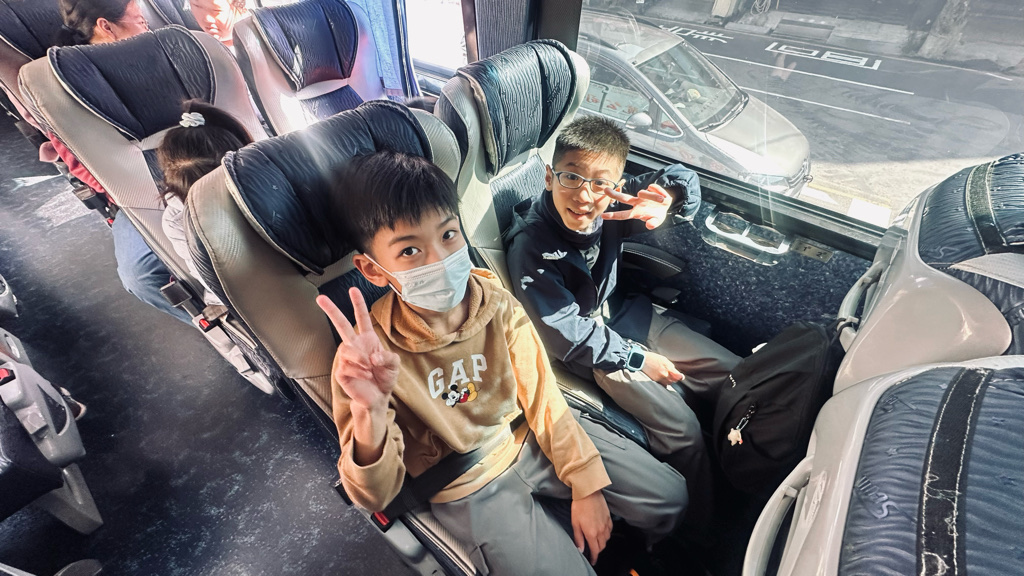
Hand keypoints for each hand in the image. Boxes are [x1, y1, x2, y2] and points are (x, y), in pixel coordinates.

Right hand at [317, 288, 399, 412]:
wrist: (378, 397)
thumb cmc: (384, 377)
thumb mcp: (393, 364)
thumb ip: (387, 357)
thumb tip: (372, 356)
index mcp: (367, 339)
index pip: (361, 318)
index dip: (358, 304)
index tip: (353, 290)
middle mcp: (354, 345)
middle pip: (341, 325)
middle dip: (331, 310)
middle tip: (320, 298)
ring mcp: (346, 358)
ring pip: (348, 350)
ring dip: (362, 360)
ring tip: (370, 369)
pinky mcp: (341, 371)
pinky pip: (348, 366)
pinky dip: (361, 372)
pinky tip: (366, 376)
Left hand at [571, 491, 612, 564]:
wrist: (588, 492)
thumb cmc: (579, 506)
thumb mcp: (575, 523)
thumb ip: (579, 538)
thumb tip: (581, 549)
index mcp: (591, 533)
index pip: (595, 550)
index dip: (594, 557)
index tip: (593, 560)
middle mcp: (601, 530)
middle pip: (602, 546)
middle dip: (597, 550)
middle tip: (593, 550)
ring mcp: (606, 524)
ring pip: (607, 539)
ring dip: (602, 542)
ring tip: (596, 541)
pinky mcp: (609, 518)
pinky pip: (610, 530)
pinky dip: (607, 534)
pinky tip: (602, 532)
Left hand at [601, 183, 672, 229]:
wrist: (667, 204)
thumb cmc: (657, 214)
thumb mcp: (657, 221)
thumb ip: (653, 223)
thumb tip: (649, 225)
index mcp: (636, 212)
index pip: (623, 215)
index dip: (613, 216)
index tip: (603, 215)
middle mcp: (636, 202)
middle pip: (623, 198)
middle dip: (614, 194)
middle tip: (605, 189)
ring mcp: (642, 195)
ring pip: (643, 193)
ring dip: (653, 197)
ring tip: (661, 200)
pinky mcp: (650, 188)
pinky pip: (653, 188)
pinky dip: (659, 192)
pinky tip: (662, 195)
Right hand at [641, 351, 683, 385]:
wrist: (641, 360)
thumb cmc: (652, 358)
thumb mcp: (663, 359)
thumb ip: (670, 366)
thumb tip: (675, 371)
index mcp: (667, 367)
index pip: (677, 375)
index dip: (680, 377)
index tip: (681, 377)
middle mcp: (664, 374)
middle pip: (673, 380)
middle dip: (674, 378)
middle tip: (671, 374)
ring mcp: (659, 378)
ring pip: (668, 383)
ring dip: (668, 380)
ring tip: (665, 376)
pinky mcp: (655, 381)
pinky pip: (662, 384)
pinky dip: (663, 383)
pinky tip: (661, 379)